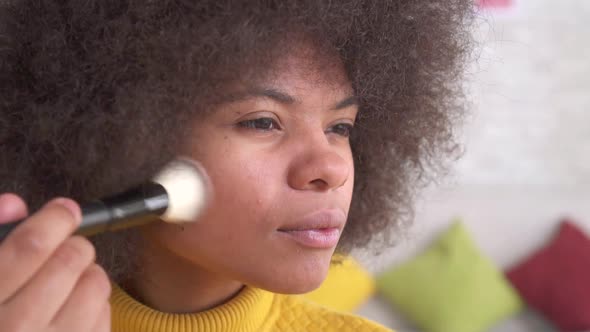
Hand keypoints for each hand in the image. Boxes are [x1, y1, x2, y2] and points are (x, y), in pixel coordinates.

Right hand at [0, 193, 110, 331]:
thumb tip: (13, 203)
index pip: (29, 247)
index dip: (54, 219)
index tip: (65, 210)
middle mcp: (16, 328)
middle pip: (70, 261)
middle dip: (73, 245)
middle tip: (63, 250)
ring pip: (96, 284)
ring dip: (87, 274)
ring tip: (66, 283)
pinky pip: (104, 315)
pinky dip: (95, 304)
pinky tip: (71, 311)